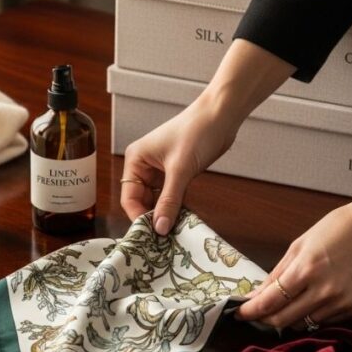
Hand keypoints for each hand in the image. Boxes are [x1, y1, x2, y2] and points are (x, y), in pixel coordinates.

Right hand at [120, 40, 295, 234]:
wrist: (222, 114)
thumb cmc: (197, 131)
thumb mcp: (180, 169)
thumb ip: (169, 201)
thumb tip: (160, 228)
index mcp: (136, 159)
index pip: (129, 197)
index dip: (139, 216)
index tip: (152, 234)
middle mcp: (144, 165)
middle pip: (141, 201)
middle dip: (152, 217)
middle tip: (164, 237)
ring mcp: (160, 170)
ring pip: (157, 200)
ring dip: (165, 213)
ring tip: (173, 230)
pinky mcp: (176, 173)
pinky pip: (170, 196)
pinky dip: (175, 207)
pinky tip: (182, 218)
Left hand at [236, 157, 351, 328]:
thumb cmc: (340, 227)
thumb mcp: (301, 244)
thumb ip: (278, 273)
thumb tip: (258, 294)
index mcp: (307, 270)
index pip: (269, 302)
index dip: (250, 311)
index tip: (239, 313)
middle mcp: (324, 291)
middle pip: (283, 320)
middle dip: (265, 318)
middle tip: (257, 313)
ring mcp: (341, 303)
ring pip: (303, 324)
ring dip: (288, 318)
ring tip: (283, 305)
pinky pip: (324, 321)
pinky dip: (311, 316)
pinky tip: (309, 302)